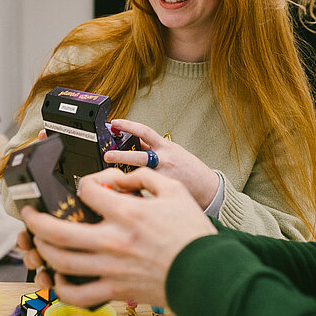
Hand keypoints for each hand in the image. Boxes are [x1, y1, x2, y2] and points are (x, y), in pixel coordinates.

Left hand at [21, 168, 216, 306]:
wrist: (208, 273)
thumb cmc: (192, 231)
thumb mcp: (172, 190)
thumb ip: (143, 177)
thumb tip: (118, 179)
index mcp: (127, 213)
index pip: (87, 191)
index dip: (82, 184)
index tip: (84, 187)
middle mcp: (113, 241)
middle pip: (58, 231)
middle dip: (35, 221)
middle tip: (29, 214)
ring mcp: (111, 268)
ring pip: (62, 262)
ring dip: (43, 250)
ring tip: (38, 241)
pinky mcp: (116, 289)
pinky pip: (79, 295)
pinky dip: (63, 288)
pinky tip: (59, 277)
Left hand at [103, 119, 220, 208]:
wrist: (208, 187)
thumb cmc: (188, 168)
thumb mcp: (172, 151)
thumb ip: (152, 147)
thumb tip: (130, 139)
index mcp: (165, 147)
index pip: (144, 132)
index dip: (128, 125)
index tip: (114, 122)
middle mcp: (164, 159)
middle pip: (139, 155)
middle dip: (121, 155)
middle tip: (107, 155)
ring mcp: (164, 176)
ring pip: (140, 175)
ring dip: (123, 177)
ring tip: (109, 178)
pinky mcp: (165, 190)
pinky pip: (146, 189)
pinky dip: (135, 190)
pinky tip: (124, 194)